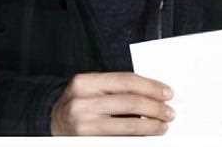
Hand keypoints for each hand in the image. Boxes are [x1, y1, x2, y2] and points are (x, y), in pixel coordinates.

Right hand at [50, 72, 174, 135]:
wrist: (51, 122)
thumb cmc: (79, 103)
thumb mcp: (92, 88)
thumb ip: (116, 89)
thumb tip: (153, 94)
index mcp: (85, 82)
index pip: (126, 81)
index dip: (150, 87)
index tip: (167, 93)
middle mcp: (81, 102)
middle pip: (129, 102)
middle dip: (154, 107)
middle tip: (169, 112)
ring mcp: (83, 125)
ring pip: (126, 125)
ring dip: (150, 126)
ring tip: (162, 125)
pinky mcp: (87, 142)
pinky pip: (118, 140)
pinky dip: (136, 138)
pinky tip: (146, 136)